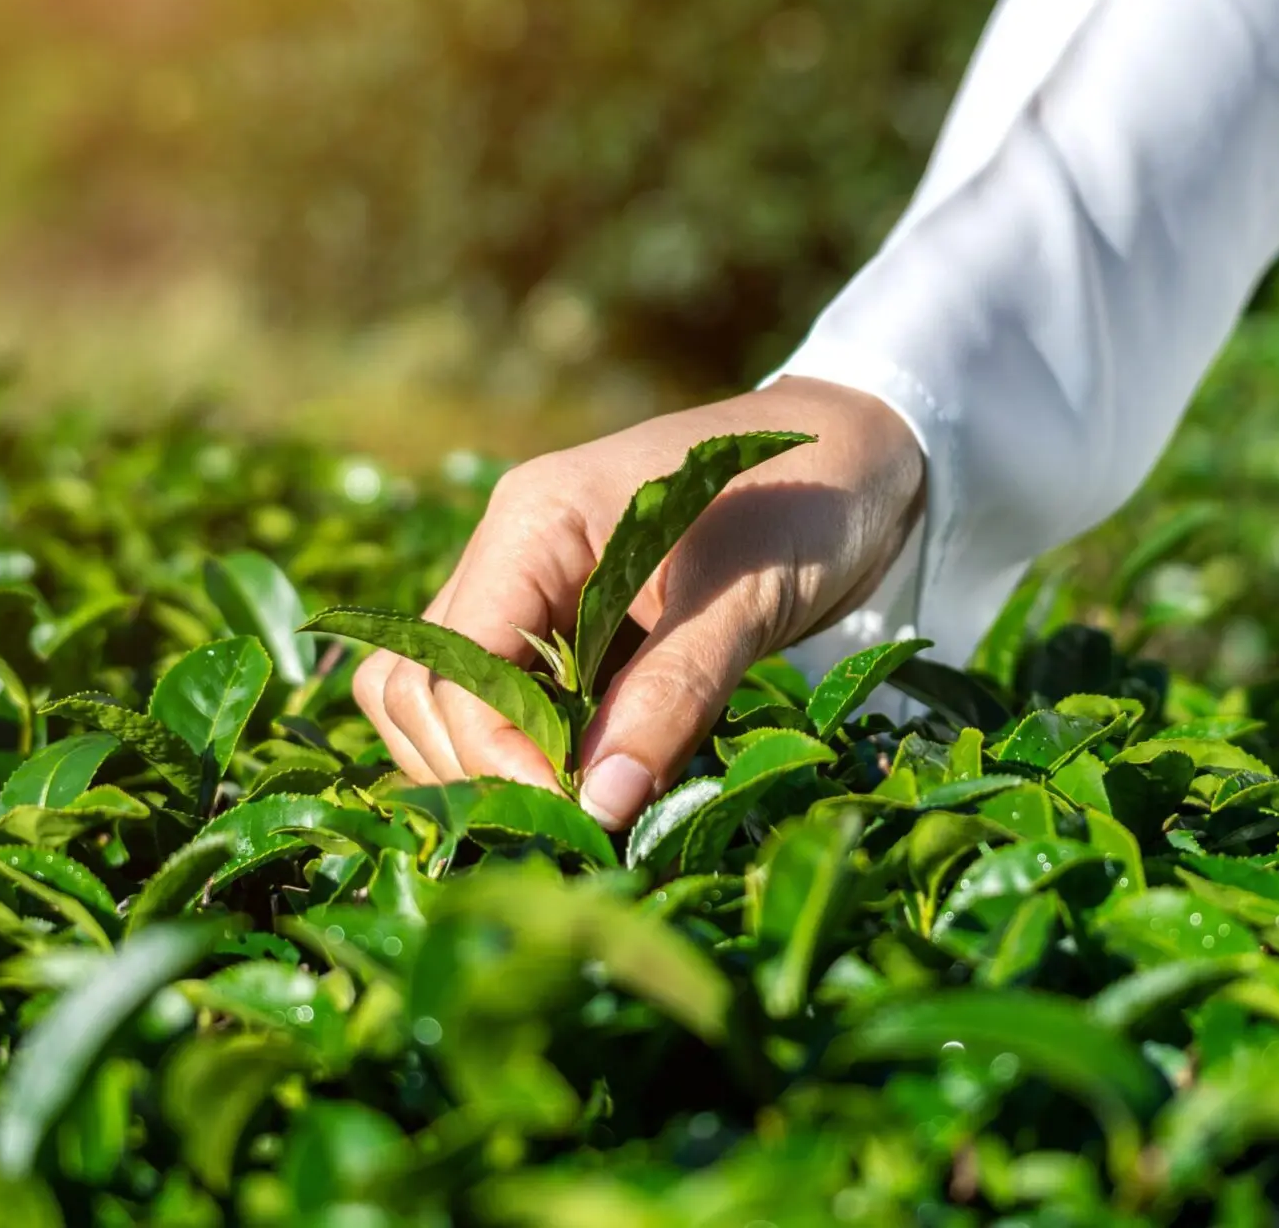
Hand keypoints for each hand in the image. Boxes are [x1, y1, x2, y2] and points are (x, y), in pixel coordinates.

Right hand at [352, 376, 924, 829]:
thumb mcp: (746, 601)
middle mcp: (506, 552)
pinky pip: (501, 699)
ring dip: (485, 764)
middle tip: (569, 824)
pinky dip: (526, 751)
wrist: (861, 454)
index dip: (493, 751)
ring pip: (437, 698)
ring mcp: (525, 588)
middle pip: (417, 686)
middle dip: (474, 766)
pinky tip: (588, 781)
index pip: (453, 662)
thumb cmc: (806, 502)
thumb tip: (598, 803)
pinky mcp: (559, 624)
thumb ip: (671, 697)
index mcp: (532, 523)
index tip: (572, 813)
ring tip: (574, 808)